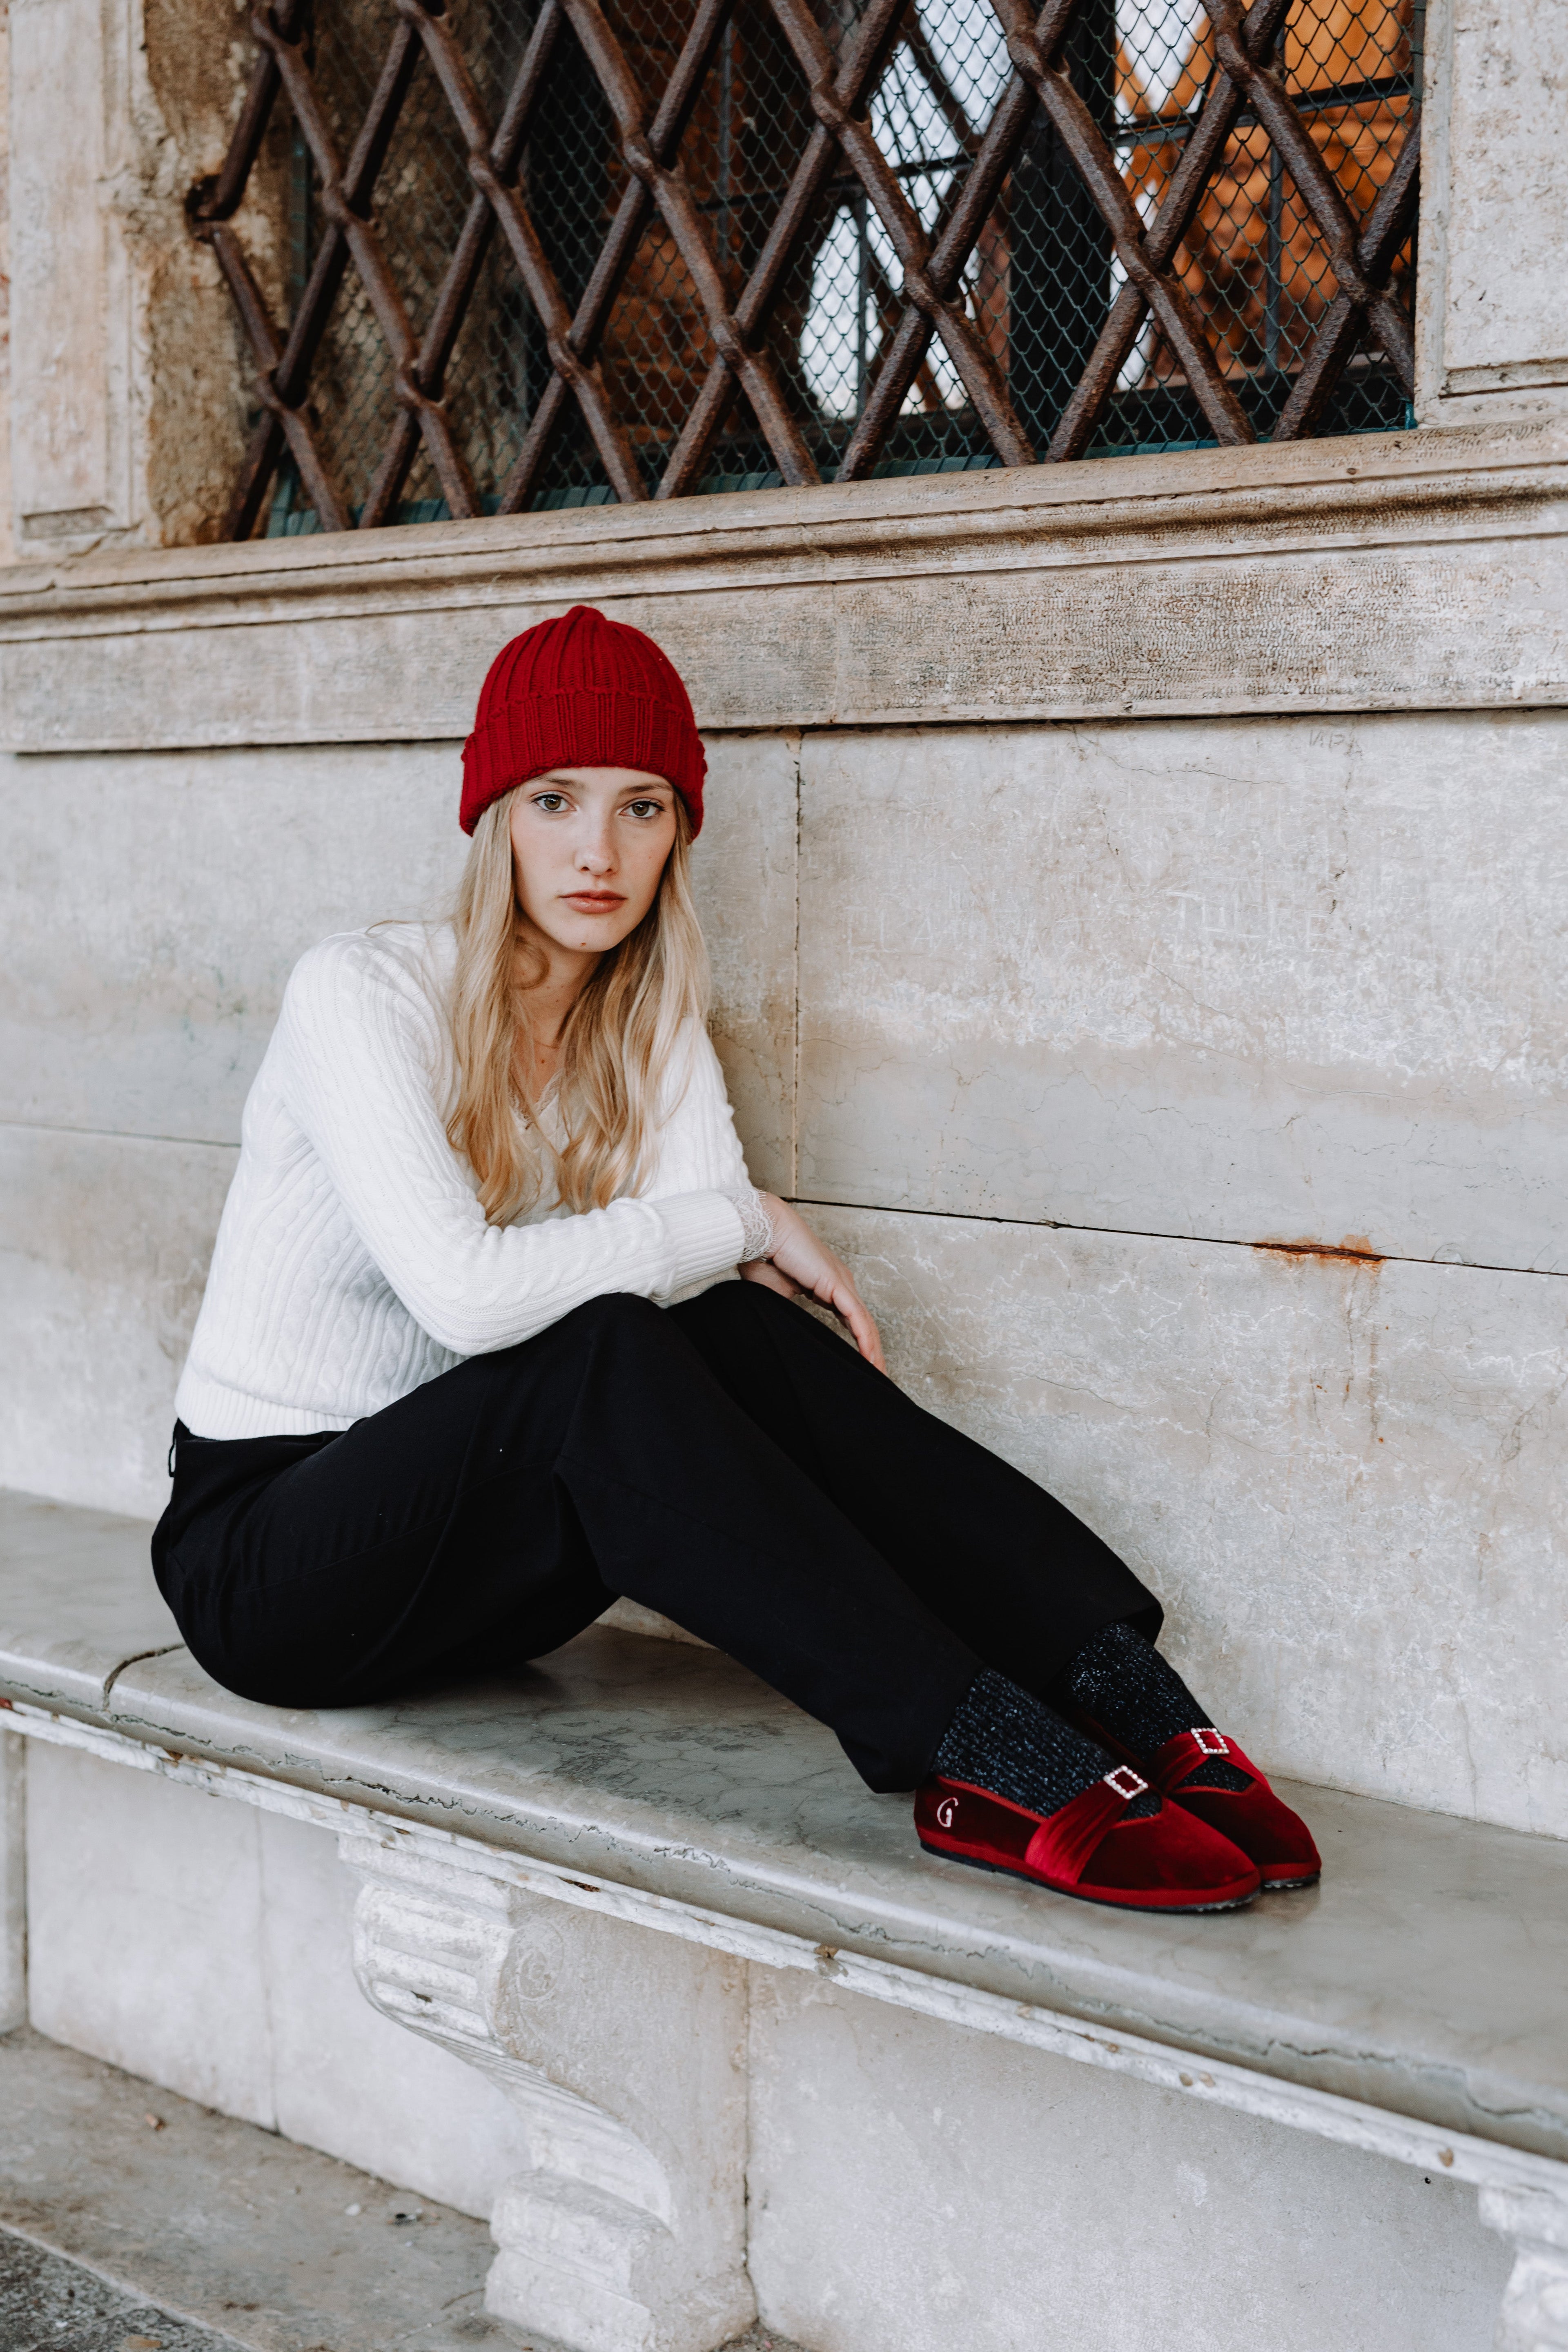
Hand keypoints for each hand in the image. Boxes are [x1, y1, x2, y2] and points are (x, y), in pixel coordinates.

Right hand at [738, 1195, 885, 1371]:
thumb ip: (787, 1313)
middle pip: (863, 1323)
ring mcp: (841, 1282)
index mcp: (827, 1284)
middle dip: (872, 1352)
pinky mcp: (836, 1284)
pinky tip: (870, 1359)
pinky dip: (865, 1340)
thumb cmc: (762, 1256)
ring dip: (873, 1351)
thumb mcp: (775, 1295)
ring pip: (864, 1323)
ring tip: (878, 1375)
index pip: (850, 1319)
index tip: (861, 1365)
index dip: (858, 1342)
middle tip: (876, 1377)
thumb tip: (786, 1333)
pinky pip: (856, 1317)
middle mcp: (840, 1283)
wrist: (760, 1232)